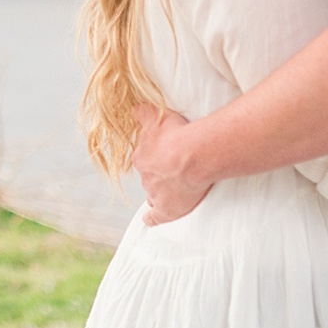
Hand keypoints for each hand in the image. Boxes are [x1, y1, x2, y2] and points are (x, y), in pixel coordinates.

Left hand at [131, 104, 211, 225]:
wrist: (193, 155)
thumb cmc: (177, 134)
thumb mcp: (155, 117)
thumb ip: (143, 113)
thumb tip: (133, 108)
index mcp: (142, 158)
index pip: (145, 160)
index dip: (155, 158)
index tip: (165, 156)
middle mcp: (146, 177)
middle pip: (151, 178)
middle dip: (159, 175)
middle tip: (175, 171)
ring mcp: (156, 194)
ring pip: (154, 195)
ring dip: (161, 193)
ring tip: (172, 190)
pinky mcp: (167, 209)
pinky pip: (155, 217)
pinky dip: (152, 219)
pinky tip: (149, 220)